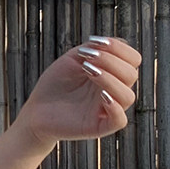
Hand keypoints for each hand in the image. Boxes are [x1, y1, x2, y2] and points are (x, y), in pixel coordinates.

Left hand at [15, 36, 140, 148]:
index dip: (119, 48)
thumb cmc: (55, 83)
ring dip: (111, 80)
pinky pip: (120, 119)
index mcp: (112, 73)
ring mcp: (108, 108)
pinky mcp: (100, 126)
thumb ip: (94, 49)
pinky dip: (115, 106)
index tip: (94, 44)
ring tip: (89, 72)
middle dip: (111, 61)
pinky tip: (101, 96)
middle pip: (131, 74)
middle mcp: (113, 90)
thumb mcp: (73, 59)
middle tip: (86, 61)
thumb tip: (113, 42)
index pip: (132, 59)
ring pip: (128, 96)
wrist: (37, 109)